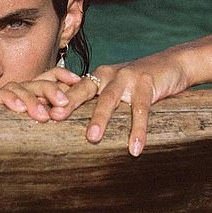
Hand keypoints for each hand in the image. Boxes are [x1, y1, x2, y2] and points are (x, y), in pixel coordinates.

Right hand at [0, 67, 80, 121]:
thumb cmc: (17, 136)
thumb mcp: (40, 125)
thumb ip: (55, 117)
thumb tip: (78, 115)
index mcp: (36, 91)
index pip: (51, 75)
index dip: (64, 75)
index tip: (77, 81)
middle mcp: (21, 88)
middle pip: (39, 82)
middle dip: (52, 91)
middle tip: (63, 104)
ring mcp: (5, 92)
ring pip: (20, 88)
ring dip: (32, 100)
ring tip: (42, 115)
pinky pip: (0, 94)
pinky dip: (9, 100)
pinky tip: (18, 108)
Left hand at [66, 55, 187, 156]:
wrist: (172, 64)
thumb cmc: (138, 83)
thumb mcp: (116, 88)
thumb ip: (97, 101)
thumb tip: (73, 125)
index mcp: (97, 77)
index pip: (72, 88)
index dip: (55, 98)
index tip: (39, 112)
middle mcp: (108, 74)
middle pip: (84, 89)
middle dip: (69, 103)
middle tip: (54, 118)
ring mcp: (127, 77)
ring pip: (109, 99)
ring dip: (100, 118)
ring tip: (92, 138)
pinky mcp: (147, 84)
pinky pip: (141, 110)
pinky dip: (138, 130)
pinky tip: (134, 148)